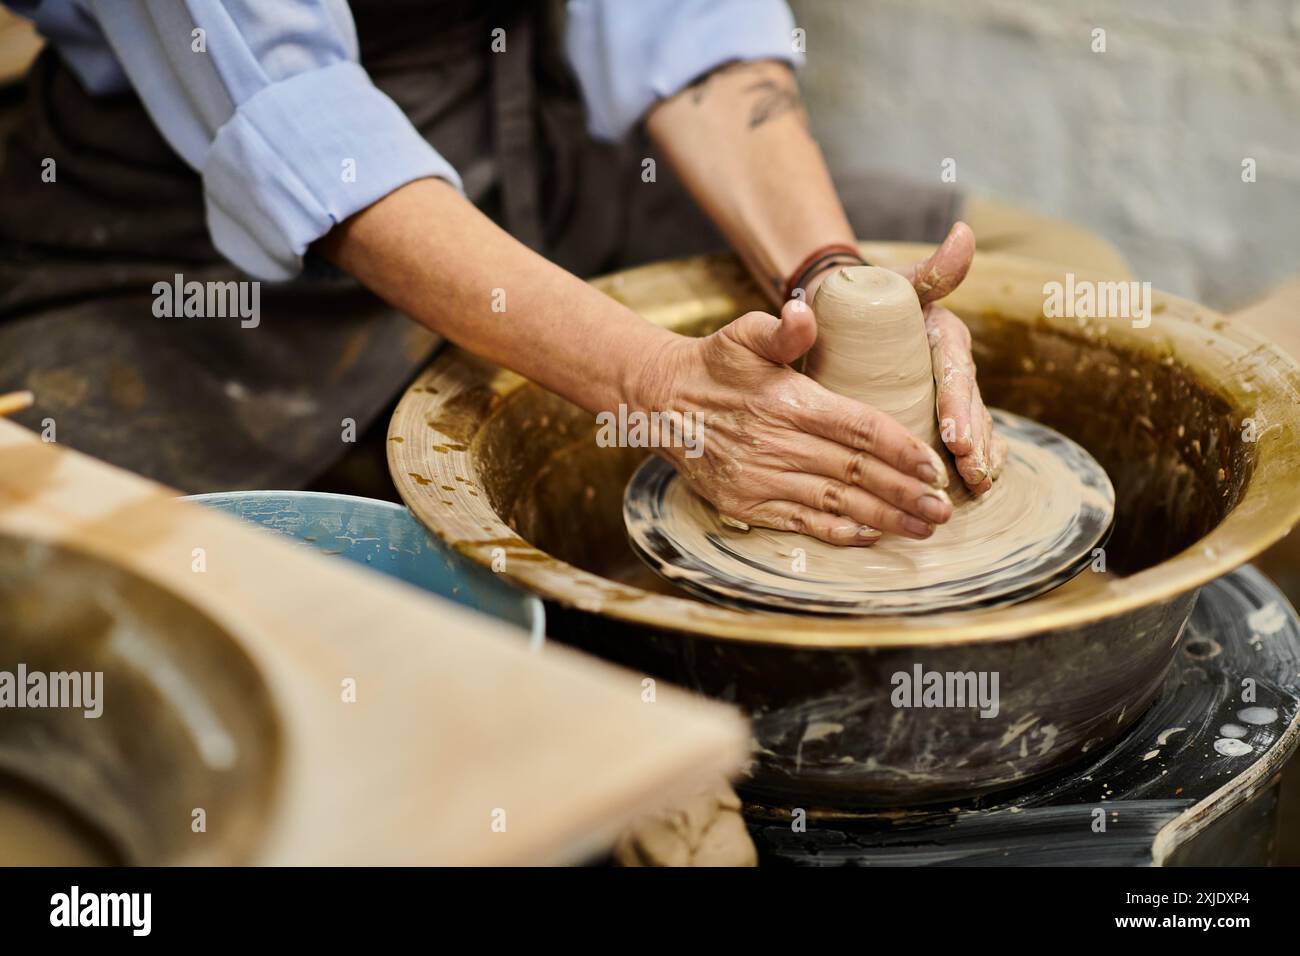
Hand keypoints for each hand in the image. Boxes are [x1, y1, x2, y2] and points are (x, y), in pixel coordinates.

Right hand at [632, 300, 953, 546]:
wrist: (661, 403)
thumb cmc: (715, 365)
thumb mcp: (743, 332)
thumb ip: (782, 327)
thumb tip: (804, 311)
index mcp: (788, 401)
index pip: (859, 428)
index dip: (901, 450)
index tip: (934, 467)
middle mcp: (777, 443)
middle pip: (856, 471)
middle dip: (905, 492)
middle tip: (944, 507)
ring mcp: (762, 478)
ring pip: (835, 501)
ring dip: (883, 517)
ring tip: (923, 527)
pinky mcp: (747, 503)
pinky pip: (801, 521)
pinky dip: (838, 531)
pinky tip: (871, 535)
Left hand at [803, 223, 1001, 494]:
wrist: (839, 314)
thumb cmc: (864, 298)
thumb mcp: (894, 283)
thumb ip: (927, 267)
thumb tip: (964, 233)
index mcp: (945, 337)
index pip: (957, 373)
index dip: (959, 406)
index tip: (954, 435)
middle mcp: (951, 368)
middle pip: (969, 408)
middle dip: (973, 441)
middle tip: (967, 470)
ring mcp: (943, 395)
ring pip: (971, 429)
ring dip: (977, 459)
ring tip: (974, 487)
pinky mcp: (931, 416)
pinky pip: (957, 444)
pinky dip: (966, 466)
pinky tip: (968, 492)